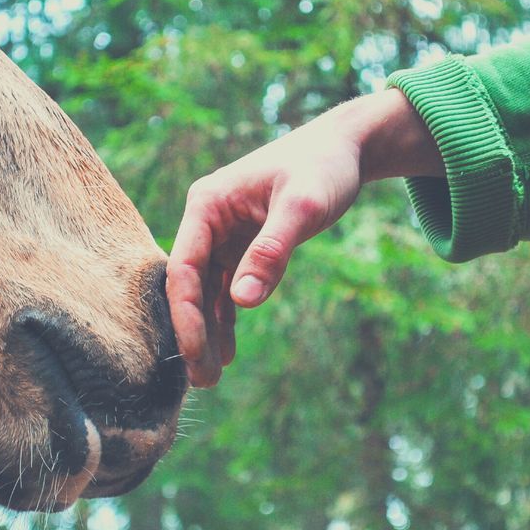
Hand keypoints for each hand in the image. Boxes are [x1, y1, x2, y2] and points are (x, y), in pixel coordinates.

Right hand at [167, 90, 443, 386]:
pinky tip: (228, 352)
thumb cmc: (323, 167)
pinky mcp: (241, 247)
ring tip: (211, 378)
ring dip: (208, 333)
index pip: (184, 268)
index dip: (186, 314)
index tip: (195, 353)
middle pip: (190, 286)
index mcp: (207, 205)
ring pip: (206, 293)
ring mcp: (222, 236)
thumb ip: (271, 252)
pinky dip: (227, 319)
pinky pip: (227, 290)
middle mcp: (207, 222)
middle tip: (203, 381)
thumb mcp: (303, 207)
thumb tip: (241, 302)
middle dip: (194, 333)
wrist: (346, 148)